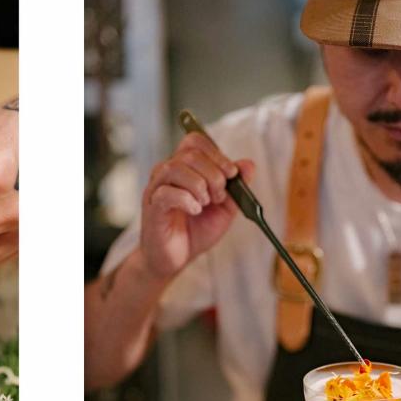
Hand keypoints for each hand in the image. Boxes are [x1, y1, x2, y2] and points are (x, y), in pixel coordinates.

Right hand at [140, 132, 253, 278]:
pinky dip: (187, 200)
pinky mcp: (152, 207)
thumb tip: (248, 164)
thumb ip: (237, 187)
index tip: (231, 174)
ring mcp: (157, 189)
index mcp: (184, 168)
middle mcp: (167, 173)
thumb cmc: (196, 232)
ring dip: (199, 185)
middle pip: (189, 153)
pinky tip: (195, 211)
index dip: (216, 153)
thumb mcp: (225, 209)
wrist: (176, 259)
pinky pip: (166, 193)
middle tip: (219, 196)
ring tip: (206, 203)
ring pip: (175, 168)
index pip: (195, 141)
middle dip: (213, 173)